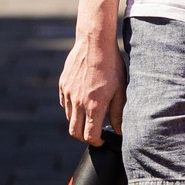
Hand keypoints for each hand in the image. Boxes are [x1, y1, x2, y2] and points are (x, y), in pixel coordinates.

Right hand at [59, 27, 124, 144]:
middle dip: (84, 137)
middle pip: (74, 132)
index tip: (102, 139)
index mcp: (94, 106)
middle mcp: (78, 102)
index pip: (89, 136)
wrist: (95, 43)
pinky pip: (65, 104)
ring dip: (78, 122)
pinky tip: (82, 101)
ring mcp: (69, 93)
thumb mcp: (120, 90)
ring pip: (69, 118)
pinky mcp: (63, 85)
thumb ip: (118, 113)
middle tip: (94, 133)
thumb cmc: (111, 66)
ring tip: (90, 115)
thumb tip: (119, 131)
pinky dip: (72, 108)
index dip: (96, 142)